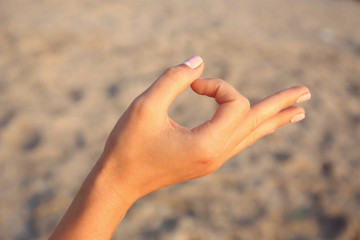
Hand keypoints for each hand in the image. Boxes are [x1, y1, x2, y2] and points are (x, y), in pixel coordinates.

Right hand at [99, 56, 310, 199]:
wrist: (119, 181)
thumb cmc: (128, 145)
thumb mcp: (145, 107)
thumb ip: (173, 80)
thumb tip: (199, 61)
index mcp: (206, 144)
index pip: (234, 103)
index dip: (217, 85)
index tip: (193, 84)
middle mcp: (217, 155)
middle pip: (257, 123)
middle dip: (280, 104)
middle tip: (306, 92)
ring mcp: (214, 160)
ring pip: (251, 135)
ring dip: (273, 120)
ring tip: (297, 112)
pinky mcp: (206, 160)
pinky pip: (238, 142)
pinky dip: (254, 130)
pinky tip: (260, 127)